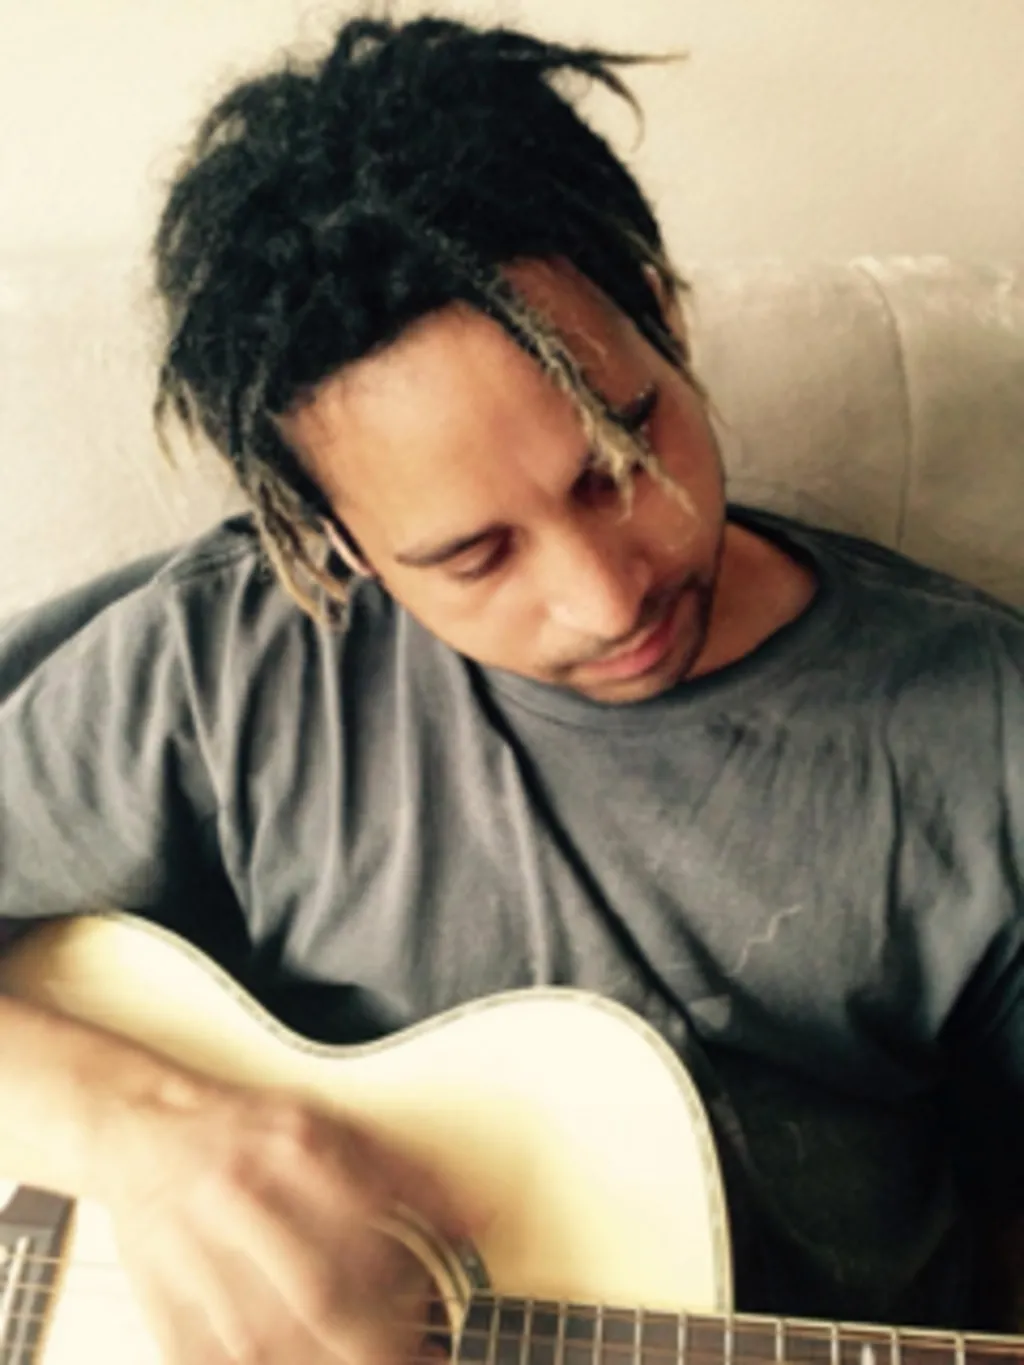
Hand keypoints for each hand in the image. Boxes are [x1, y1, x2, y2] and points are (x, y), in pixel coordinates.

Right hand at [98, 1076, 465, 1363]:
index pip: (365, 1225)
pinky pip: (211, 1363)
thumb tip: (477, 1221)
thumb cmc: (252, 1134)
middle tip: (409, 1360)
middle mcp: (243, 1196)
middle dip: (371, 1344)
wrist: (144, 1133)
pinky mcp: (164, 1303)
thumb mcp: (335, 1128)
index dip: (406, 1284)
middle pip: (315, 1292)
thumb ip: (409, 1174)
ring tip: (359, 1364)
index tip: (434, 1319)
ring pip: (264, 1342)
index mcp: (294, 1146)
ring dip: (318, 1363)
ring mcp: (197, 1255)